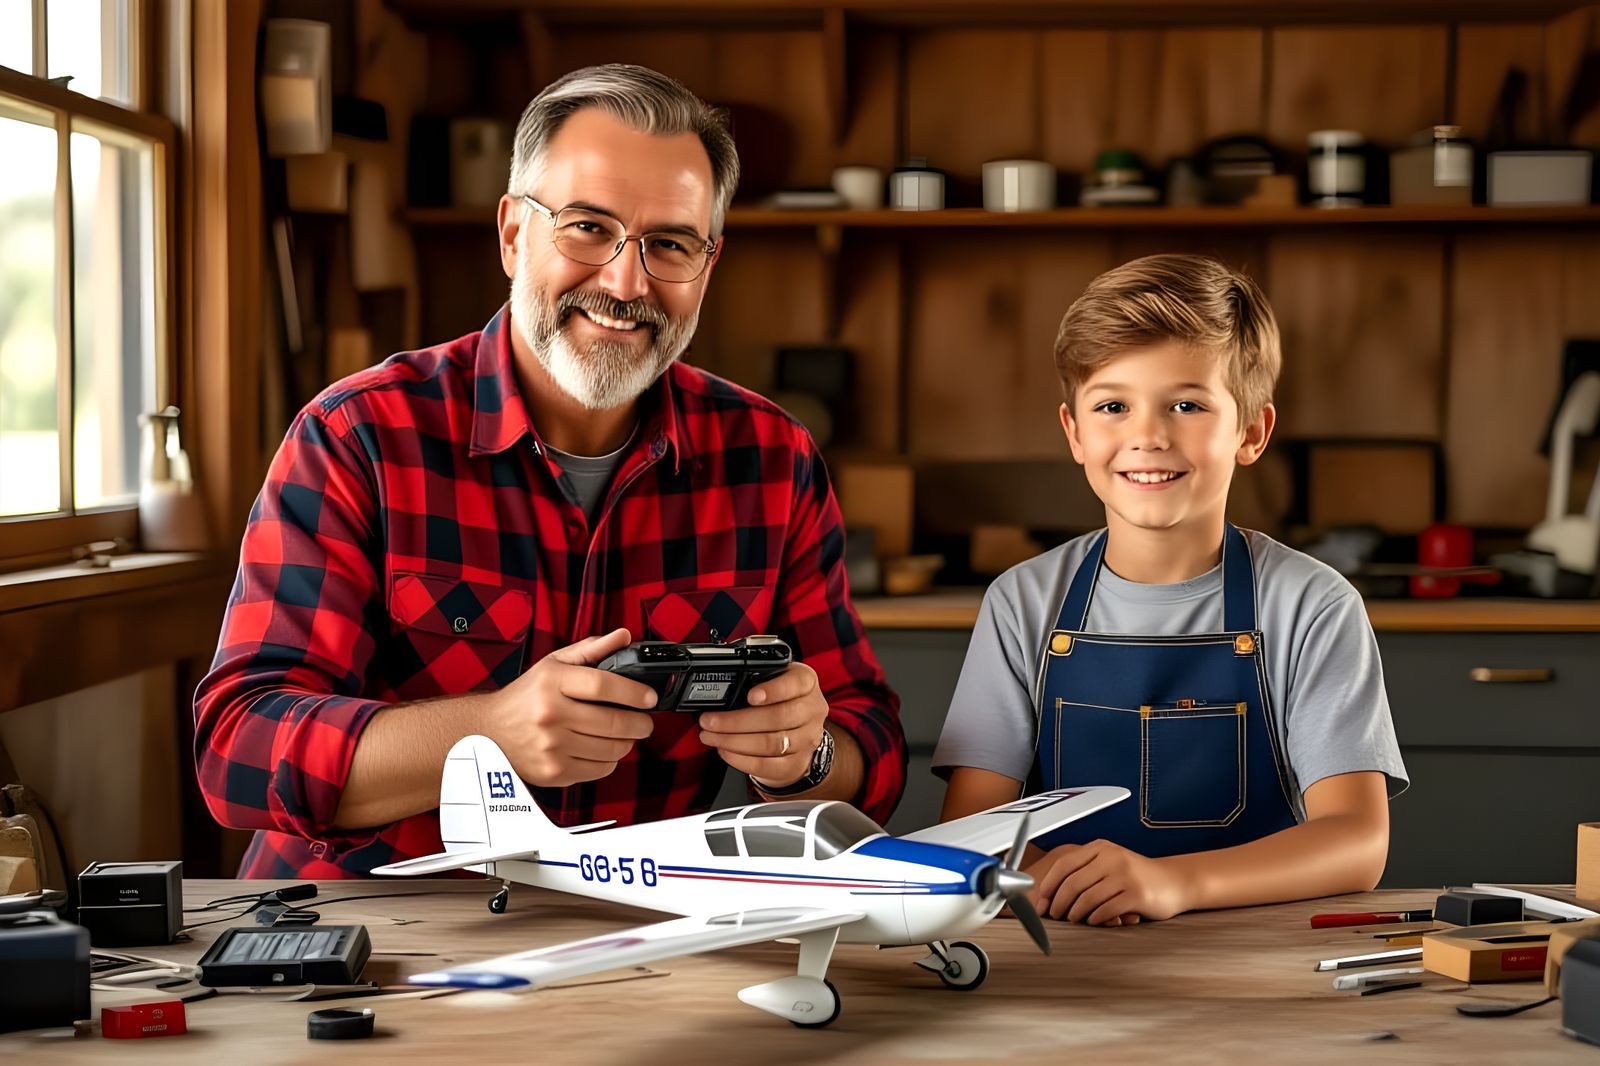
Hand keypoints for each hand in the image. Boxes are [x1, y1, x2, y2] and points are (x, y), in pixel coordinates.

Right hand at [483, 627, 656, 787]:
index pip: (602, 685)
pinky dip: (610, 760)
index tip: (649, 697)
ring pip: (611, 749)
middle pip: (613, 722)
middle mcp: (550, 714)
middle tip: (644, 720)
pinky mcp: (554, 771)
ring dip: (627, 742)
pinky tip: (602, 749)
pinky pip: (600, 769)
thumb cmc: (526, 696)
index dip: (633, 692)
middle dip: (640, 723)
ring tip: (624, 733)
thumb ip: (591, 649)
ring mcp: (551, 746)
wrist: (488, 732)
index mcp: (551, 682)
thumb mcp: (553, 664)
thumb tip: (623, 636)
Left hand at [697, 662, 828, 788]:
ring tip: (712, 736)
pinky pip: (769, 766)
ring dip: (735, 741)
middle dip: (737, 721)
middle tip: (709, 721)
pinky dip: (742, 760)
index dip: (773, 690)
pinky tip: (725, 751)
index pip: (795, 683)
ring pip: (772, 743)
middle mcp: (812, 709)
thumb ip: (755, 679)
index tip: (750, 696)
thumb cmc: (780, 698)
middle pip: (778, 717)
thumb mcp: (774, 678)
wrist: (798, 728)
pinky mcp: (796, 763)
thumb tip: (720, 690)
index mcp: (806, 682)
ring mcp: (807, 738)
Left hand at [1025, 839, 1189, 925]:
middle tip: (1055, 915)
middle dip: (1058, 903)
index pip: (1064, 864)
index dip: (1049, 884)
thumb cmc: (1136, 877)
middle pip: (1072, 883)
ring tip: (1074, 919)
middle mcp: (1112, 858)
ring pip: (1087, 898)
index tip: (1042, 901)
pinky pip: (1105, 910)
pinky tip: (1094, 921)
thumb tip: (1050, 893)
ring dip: (1075, 913)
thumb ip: (1085, 871)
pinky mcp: (1136, 894)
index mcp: (1101, 848)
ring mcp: (1125, 875)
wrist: (1175, 882)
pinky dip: (1095, 919)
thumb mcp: (1110, 864)